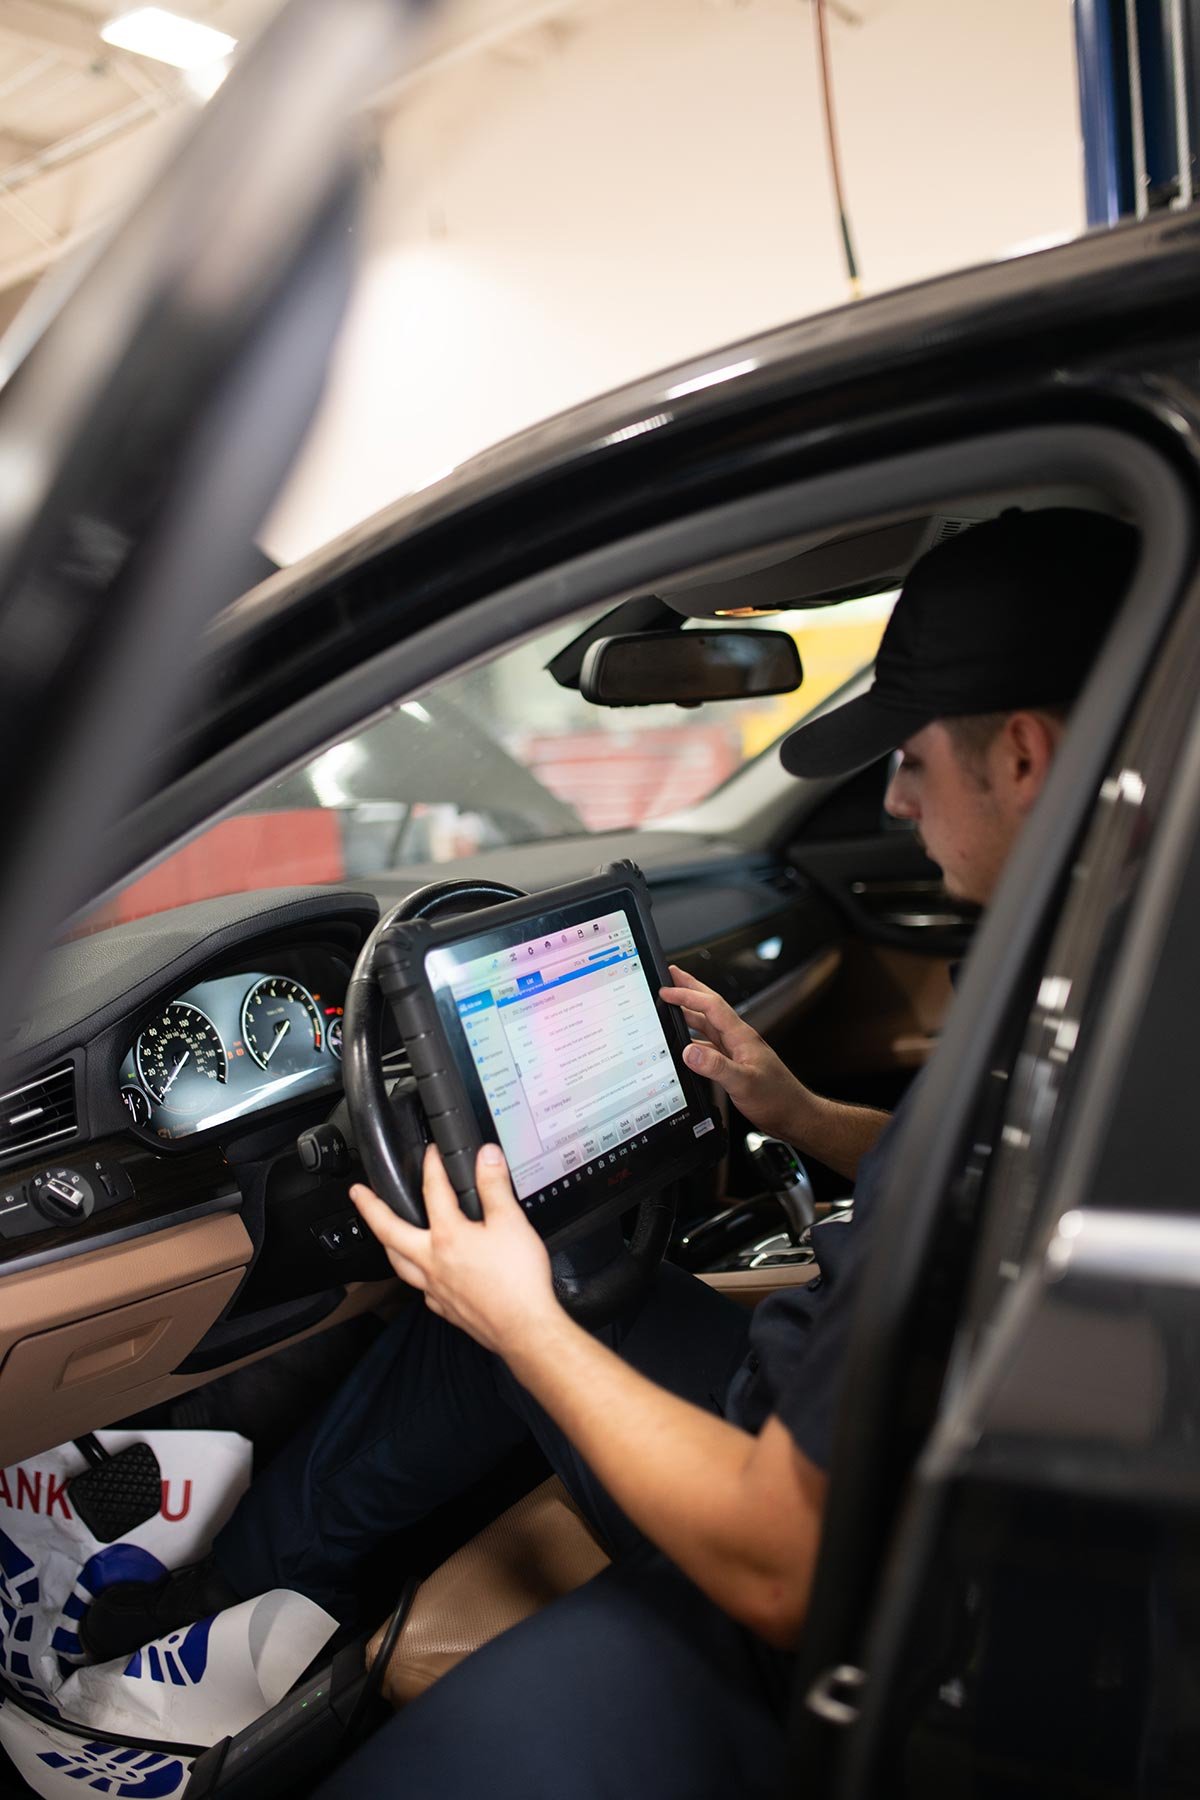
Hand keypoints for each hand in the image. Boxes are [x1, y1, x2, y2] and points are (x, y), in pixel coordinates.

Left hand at [349, 1143, 557, 1357]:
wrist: (525, 1328)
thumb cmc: (518, 1281)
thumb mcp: (511, 1222)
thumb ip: (495, 1186)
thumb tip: (485, 1157)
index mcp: (447, 1236)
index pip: (433, 1191)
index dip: (432, 1166)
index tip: (431, 1152)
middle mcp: (432, 1262)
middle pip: (390, 1231)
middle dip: (370, 1209)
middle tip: (357, 1194)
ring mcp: (435, 1288)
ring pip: (398, 1263)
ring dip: (386, 1244)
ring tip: (382, 1235)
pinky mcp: (445, 1308)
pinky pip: (419, 1289)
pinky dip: (415, 1276)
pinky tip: (422, 1275)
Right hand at [660, 964, 814, 1142]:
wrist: (794, 1115)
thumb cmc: (778, 1098)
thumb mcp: (744, 1083)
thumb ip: (716, 1066)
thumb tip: (690, 1051)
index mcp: (742, 1037)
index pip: (711, 1007)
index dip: (688, 995)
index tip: (668, 990)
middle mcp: (738, 1039)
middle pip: (710, 1008)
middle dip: (690, 989)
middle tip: (672, 976)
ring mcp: (737, 1051)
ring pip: (709, 1025)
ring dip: (690, 1012)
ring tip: (673, 1004)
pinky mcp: (735, 1064)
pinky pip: (710, 1045)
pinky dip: (694, 1039)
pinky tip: (686, 1044)